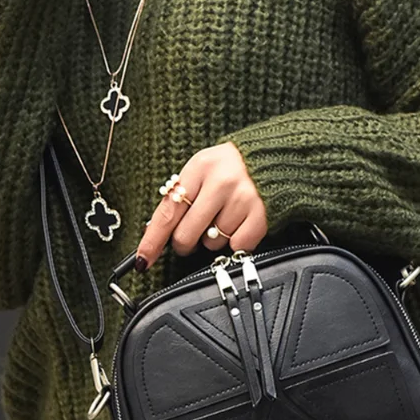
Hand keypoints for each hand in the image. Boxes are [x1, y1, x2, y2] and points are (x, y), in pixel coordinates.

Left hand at [134, 142, 267, 271]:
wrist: (275, 158)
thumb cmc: (232, 168)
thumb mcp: (202, 170)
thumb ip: (180, 197)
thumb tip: (154, 233)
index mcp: (199, 167)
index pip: (168, 211)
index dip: (153, 240)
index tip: (143, 260)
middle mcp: (220, 182)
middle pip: (186, 235)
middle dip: (185, 242)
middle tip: (195, 232)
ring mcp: (242, 200)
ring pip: (212, 243)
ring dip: (214, 238)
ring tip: (226, 215)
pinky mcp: (260, 216)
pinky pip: (236, 246)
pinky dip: (236, 241)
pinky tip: (241, 222)